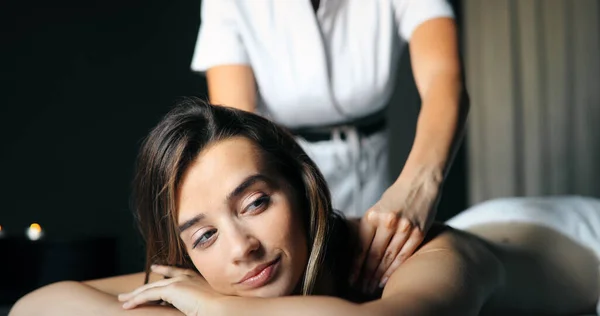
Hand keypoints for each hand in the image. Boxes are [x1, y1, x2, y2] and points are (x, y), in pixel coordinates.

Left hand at [118, 265, 221, 315]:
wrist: (221, 308)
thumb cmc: (219, 309)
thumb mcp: (208, 303)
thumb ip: (198, 303)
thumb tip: (194, 308)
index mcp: (196, 279)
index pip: (176, 271)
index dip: (165, 269)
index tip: (156, 266)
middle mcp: (186, 277)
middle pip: (159, 281)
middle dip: (144, 285)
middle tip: (131, 290)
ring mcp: (178, 282)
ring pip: (150, 288)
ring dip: (135, 295)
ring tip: (123, 300)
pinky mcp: (171, 290)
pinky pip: (148, 295)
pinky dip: (136, 300)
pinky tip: (127, 305)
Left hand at [350, 176, 440, 292]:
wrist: (420, 183)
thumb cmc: (395, 197)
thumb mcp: (375, 209)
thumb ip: (367, 228)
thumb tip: (355, 251)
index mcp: (372, 216)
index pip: (361, 248)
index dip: (355, 267)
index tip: (350, 279)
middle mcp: (387, 222)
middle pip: (373, 256)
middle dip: (366, 275)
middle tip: (360, 288)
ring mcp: (404, 228)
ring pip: (389, 259)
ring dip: (379, 275)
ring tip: (372, 287)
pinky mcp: (418, 232)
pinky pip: (405, 256)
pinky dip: (395, 269)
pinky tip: (388, 278)